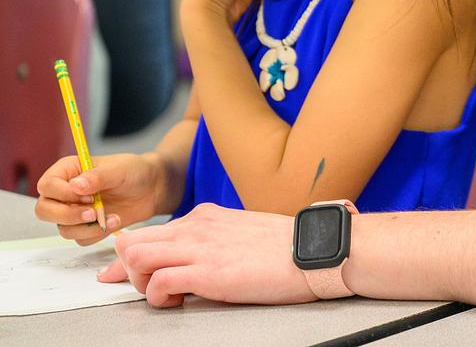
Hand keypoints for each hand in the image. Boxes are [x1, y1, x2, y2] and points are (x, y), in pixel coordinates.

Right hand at [34, 153, 164, 244]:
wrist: (152, 188)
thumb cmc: (134, 171)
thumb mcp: (119, 169)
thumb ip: (97, 176)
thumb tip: (75, 186)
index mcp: (67, 171)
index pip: (47, 186)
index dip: (63, 194)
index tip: (88, 196)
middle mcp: (65, 193)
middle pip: (45, 211)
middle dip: (67, 215)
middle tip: (93, 212)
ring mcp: (74, 211)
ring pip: (63, 229)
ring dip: (87, 227)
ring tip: (112, 217)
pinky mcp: (85, 227)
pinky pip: (81, 239)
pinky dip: (97, 234)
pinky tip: (115, 221)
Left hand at [104, 203, 315, 307]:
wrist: (313, 251)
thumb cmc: (287, 247)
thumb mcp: (243, 231)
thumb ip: (215, 238)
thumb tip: (199, 256)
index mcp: (206, 216)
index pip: (151, 232)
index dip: (129, 257)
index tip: (120, 274)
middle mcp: (197, 227)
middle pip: (133, 242)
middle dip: (129, 270)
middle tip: (150, 287)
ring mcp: (200, 248)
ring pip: (136, 257)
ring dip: (140, 282)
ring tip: (166, 294)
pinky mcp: (207, 272)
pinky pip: (158, 283)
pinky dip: (158, 297)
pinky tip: (178, 301)